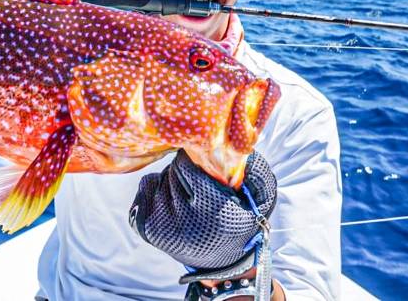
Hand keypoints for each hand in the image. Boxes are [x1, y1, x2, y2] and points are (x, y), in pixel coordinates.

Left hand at [129, 149, 276, 270]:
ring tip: (192, 198)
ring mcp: (160, 224)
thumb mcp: (262, 197)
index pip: (189, 163)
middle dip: (188, 169)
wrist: (220, 262)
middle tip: (202, 185)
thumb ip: (255, 169)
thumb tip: (233, 145)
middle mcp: (181, 220)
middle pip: (174, 168)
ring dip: (174, 179)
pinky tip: (174, 202)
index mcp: (212, 211)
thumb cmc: (242, 221)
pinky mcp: (145, 226)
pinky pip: (146, 185)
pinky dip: (158, 187)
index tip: (209, 165)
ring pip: (162, 176)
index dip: (199, 158)